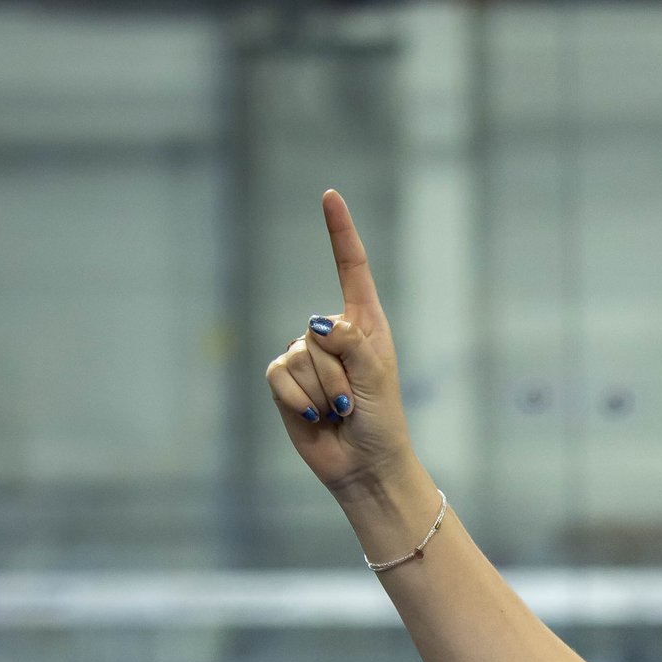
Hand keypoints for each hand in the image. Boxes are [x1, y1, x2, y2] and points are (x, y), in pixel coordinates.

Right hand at [264, 189, 416, 515]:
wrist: (364, 466)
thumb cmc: (381, 420)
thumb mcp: (376, 376)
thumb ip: (352, 342)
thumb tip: (316, 326)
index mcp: (363, 323)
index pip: (351, 268)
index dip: (339, 232)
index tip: (330, 196)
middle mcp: (332, 334)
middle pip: (319, 331)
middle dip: (338, 372)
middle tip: (355, 400)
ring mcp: (305, 356)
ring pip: (299, 357)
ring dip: (323, 392)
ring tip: (339, 410)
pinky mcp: (284, 381)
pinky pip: (280, 376)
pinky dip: (299, 401)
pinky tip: (316, 417)